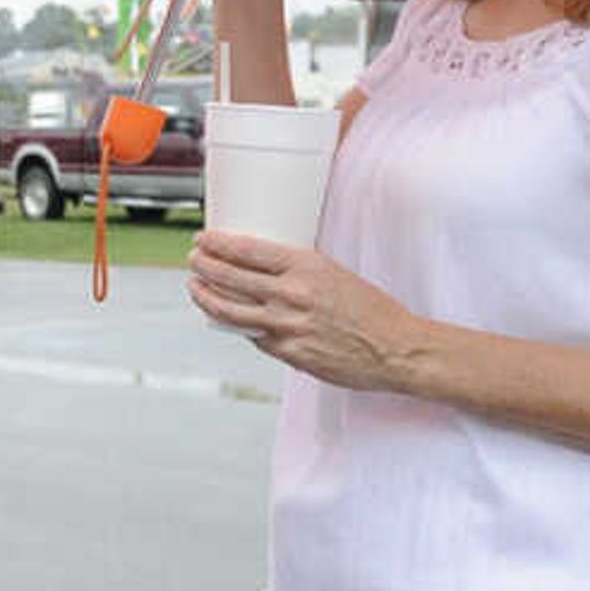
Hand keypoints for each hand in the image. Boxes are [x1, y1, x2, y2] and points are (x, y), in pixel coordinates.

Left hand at [187, 228, 425, 392]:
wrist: (395, 348)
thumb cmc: (372, 311)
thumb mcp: (336, 274)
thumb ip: (298, 272)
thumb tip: (264, 269)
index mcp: (306, 266)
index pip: (247, 250)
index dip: (218, 244)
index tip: (204, 238)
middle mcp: (292, 293)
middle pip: (230, 276)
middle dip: (203, 265)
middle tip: (194, 259)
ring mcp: (286, 325)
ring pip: (229, 309)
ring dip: (205, 296)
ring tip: (196, 287)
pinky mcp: (287, 352)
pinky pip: (251, 335)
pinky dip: (235, 324)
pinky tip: (226, 317)